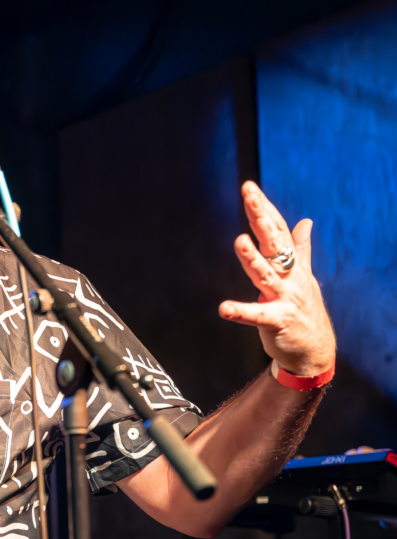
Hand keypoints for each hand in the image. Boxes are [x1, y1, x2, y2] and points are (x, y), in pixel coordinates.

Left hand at [218, 182, 334, 376]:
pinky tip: (224, 308)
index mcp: (292, 264)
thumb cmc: (303, 310)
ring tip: (239, 241)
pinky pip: (257, 315)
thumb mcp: (302, 276)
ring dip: (252, 258)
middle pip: (274, 242)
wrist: (315, 350)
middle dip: (261, 218)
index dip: (264, 209)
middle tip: (249, 195)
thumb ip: (301, 248)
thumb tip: (305, 222)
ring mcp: (284, 298)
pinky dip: (240, 311)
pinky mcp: (277, 321)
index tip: (250, 188)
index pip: (277, 230)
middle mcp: (290, 276)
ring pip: (266, 274)